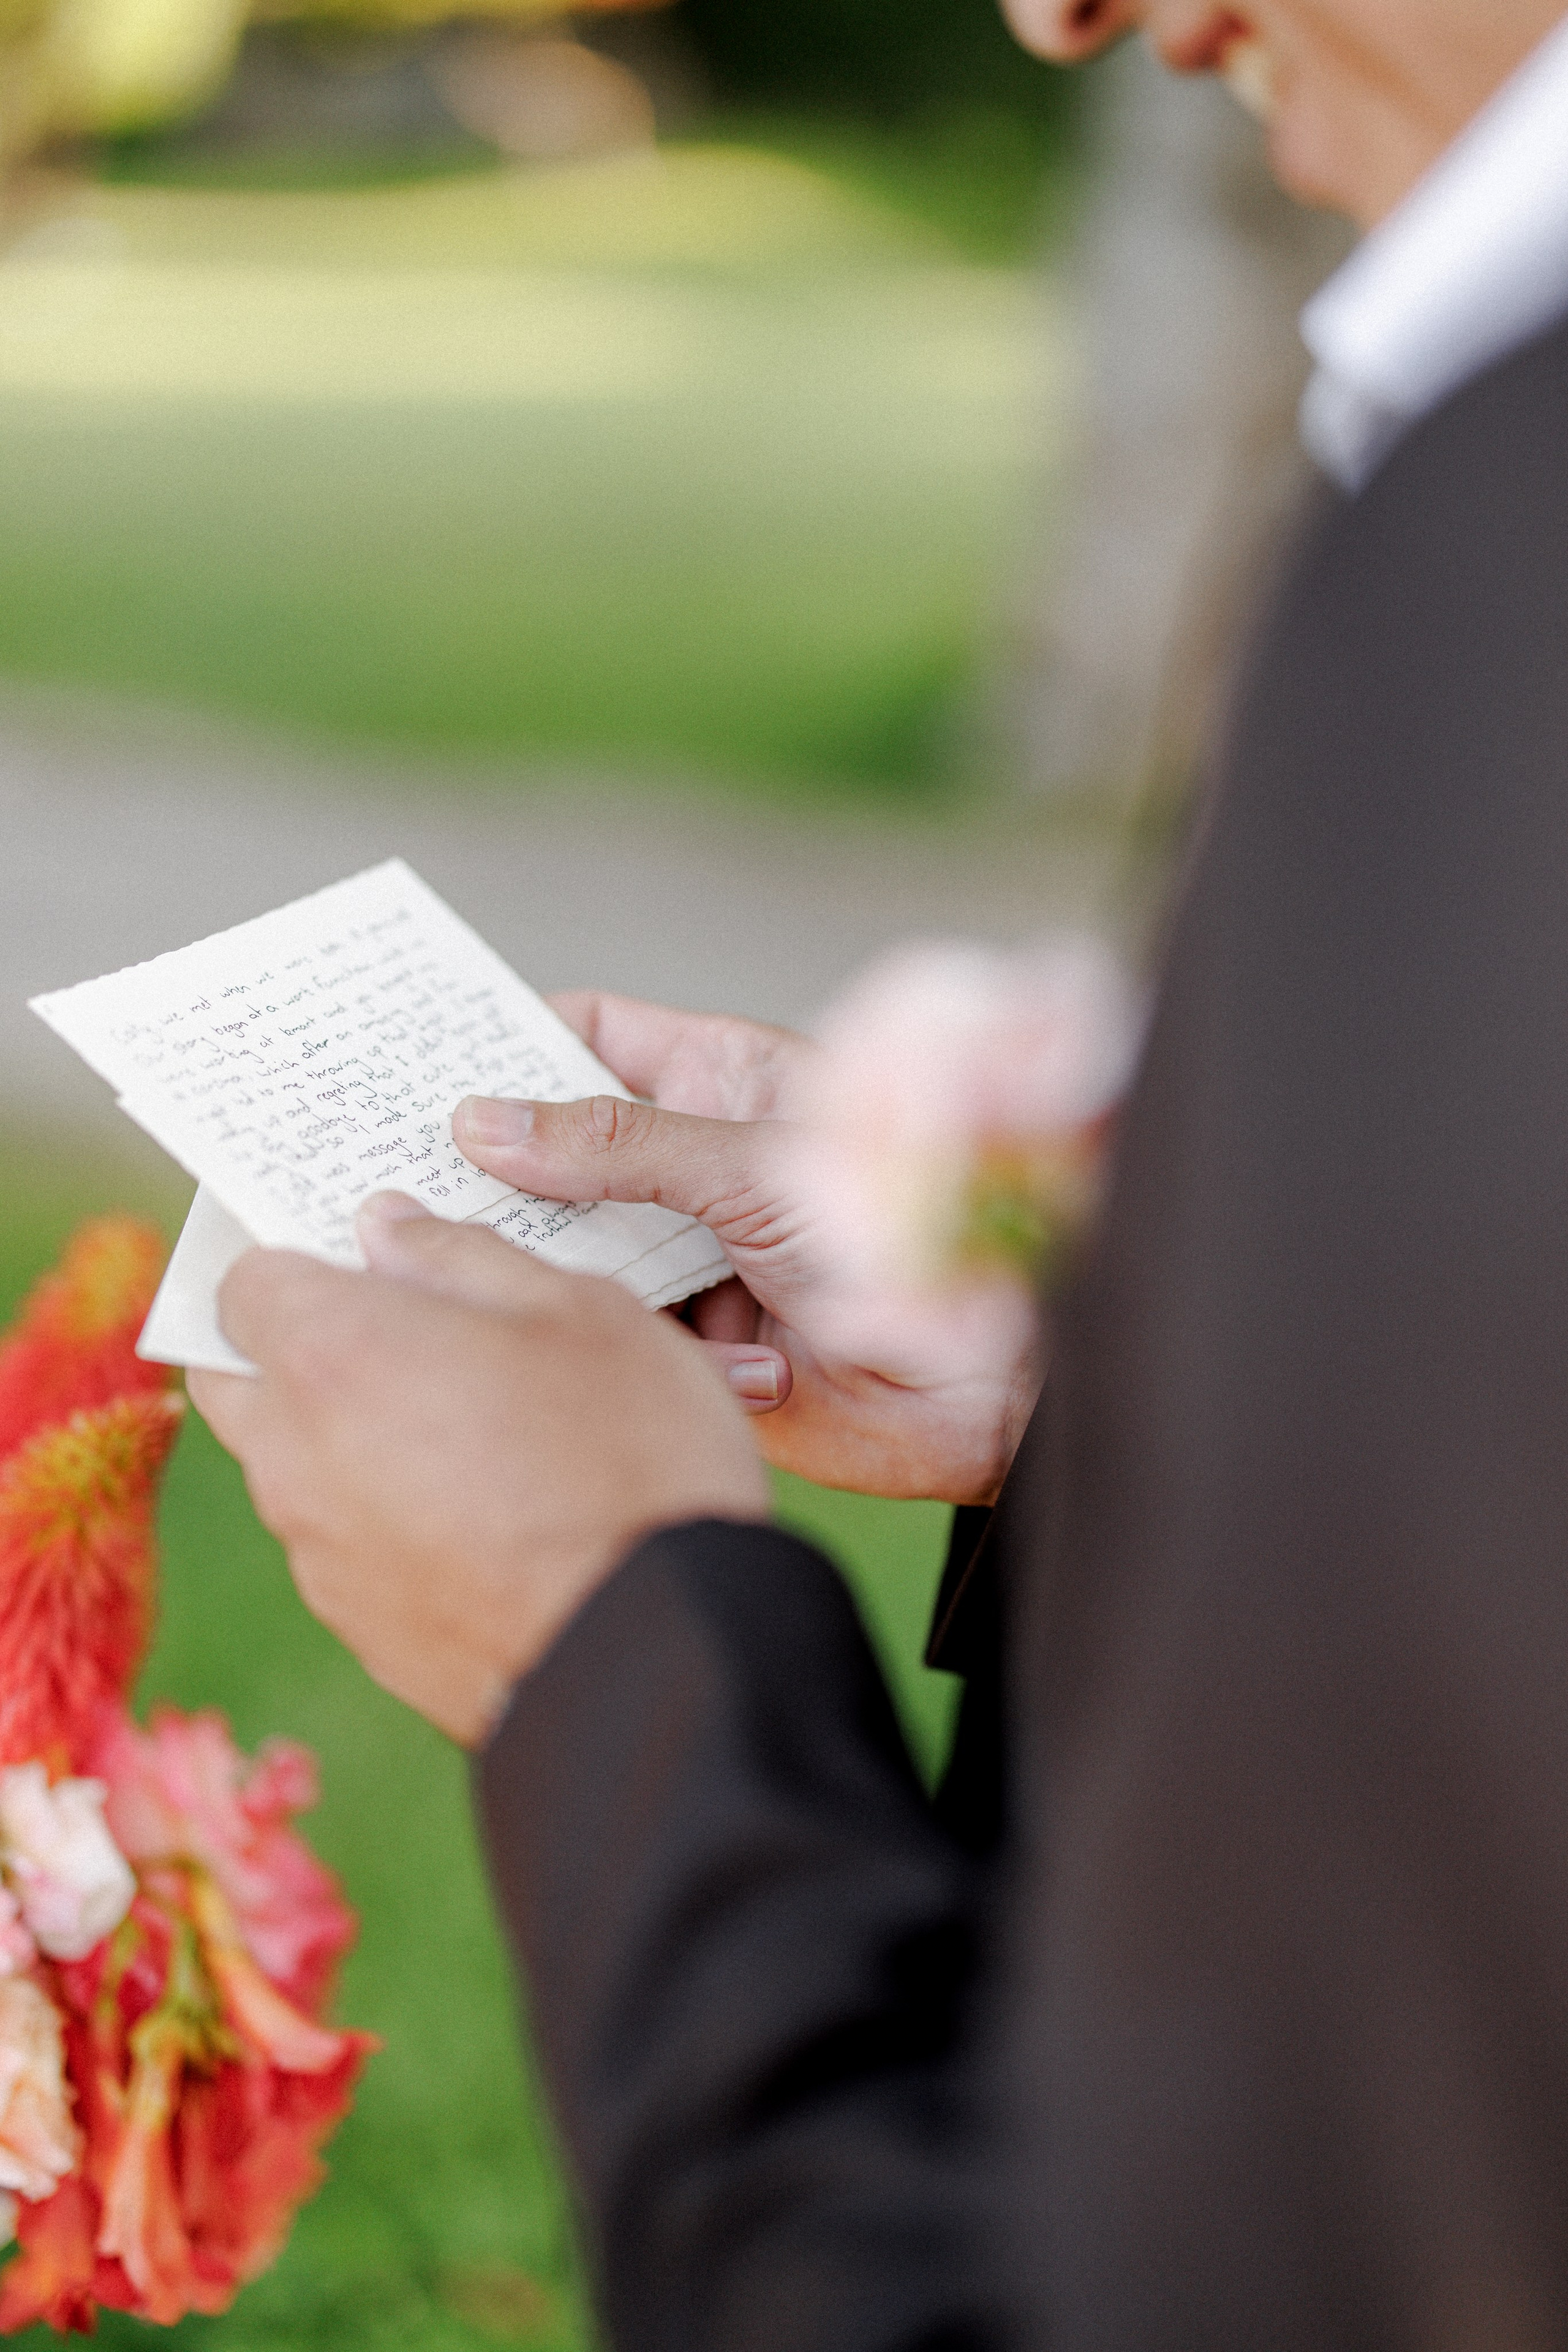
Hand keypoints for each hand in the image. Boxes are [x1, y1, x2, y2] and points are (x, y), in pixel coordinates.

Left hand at [187, 1204, 767, 1745]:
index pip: (242, 1280)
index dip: (296, 1254)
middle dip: (293, 1343)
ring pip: (293, 1465)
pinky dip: (386, 1513)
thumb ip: (466, 1257)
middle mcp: (295, 1456)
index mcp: (332, 1354)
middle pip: (238, 1377)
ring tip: (469, 1425)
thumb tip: (389, 1228)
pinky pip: (346, 1542)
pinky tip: (485, 1511)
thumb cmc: (626, 1459)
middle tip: (398, 1328)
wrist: (653, 1655)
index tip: (356, 1249)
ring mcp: (320, 1555)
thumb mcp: (579, 1311)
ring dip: (345, 1432)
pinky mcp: (360, 1630)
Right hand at [451, 992, 1040, 1505]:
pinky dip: (646, 1346)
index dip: (505, 1039)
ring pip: (576, 1251)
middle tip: (385, 1170)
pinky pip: (622, 1335)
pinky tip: (713, 1355)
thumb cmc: (905, 1228)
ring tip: (482, 1267)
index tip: (410, 1056)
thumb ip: (616, 1142)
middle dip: (493, 1167)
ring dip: (551, 1266)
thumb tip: (484, 1123)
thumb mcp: (747, 1157)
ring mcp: (690, 1254)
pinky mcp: (692, 1345)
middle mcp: (694, 1164)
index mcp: (716, 1080)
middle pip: (560, 1150)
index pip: (589, 1034)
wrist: (985, 1375)